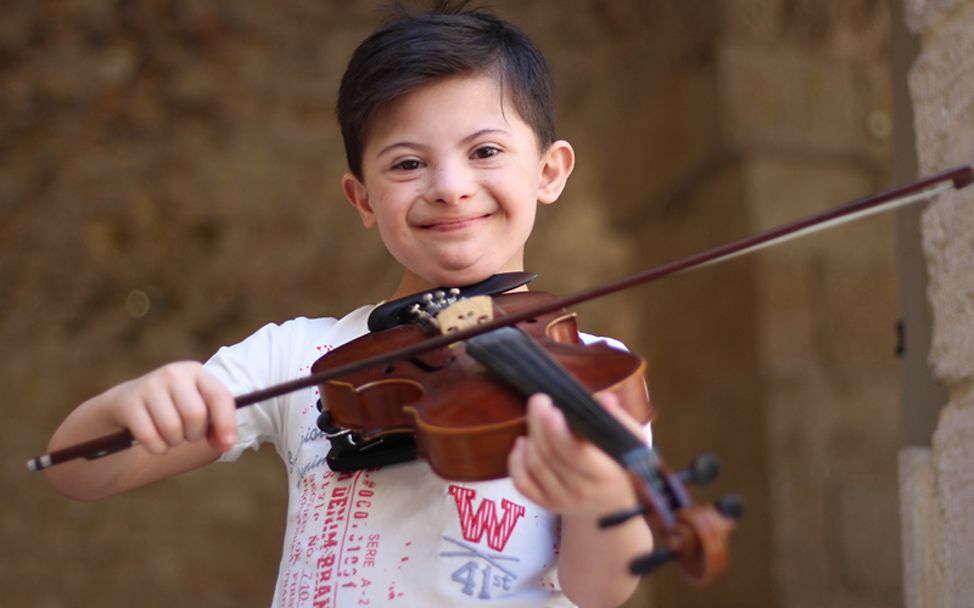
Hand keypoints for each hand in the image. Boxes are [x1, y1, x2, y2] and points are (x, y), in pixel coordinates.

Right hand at [103, 361, 236, 454]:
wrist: (128, 402)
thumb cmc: (174, 407)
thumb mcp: (198, 408)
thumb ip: (217, 426)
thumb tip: (226, 445)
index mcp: (196, 371)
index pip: (219, 396)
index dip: (226, 423)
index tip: (227, 444)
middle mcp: (173, 374)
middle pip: (195, 415)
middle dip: (195, 434)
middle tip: (188, 435)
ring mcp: (149, 385)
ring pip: (172, 428)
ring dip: (174, 442)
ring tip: (171, 436)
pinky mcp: (128, 402)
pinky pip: (149, 437)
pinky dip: (157, 448)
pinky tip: (156, 441)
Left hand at [508, 391, 645, 515]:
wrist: (614, 505)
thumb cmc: (622, 466)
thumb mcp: (631, 443)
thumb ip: (617, 420)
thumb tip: (604, 399)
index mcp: (606, 474)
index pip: (575, 454)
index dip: (558, 431)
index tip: (551, 408)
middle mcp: (582, 491)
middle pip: (550, 455)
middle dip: (539, 424)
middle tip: (539, 400)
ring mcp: (562, 501)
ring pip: (535, 465)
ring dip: (531, 436)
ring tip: (535, 416)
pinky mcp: (547, 504)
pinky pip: (522, 484)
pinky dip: (516, 461)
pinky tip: (522, 442)